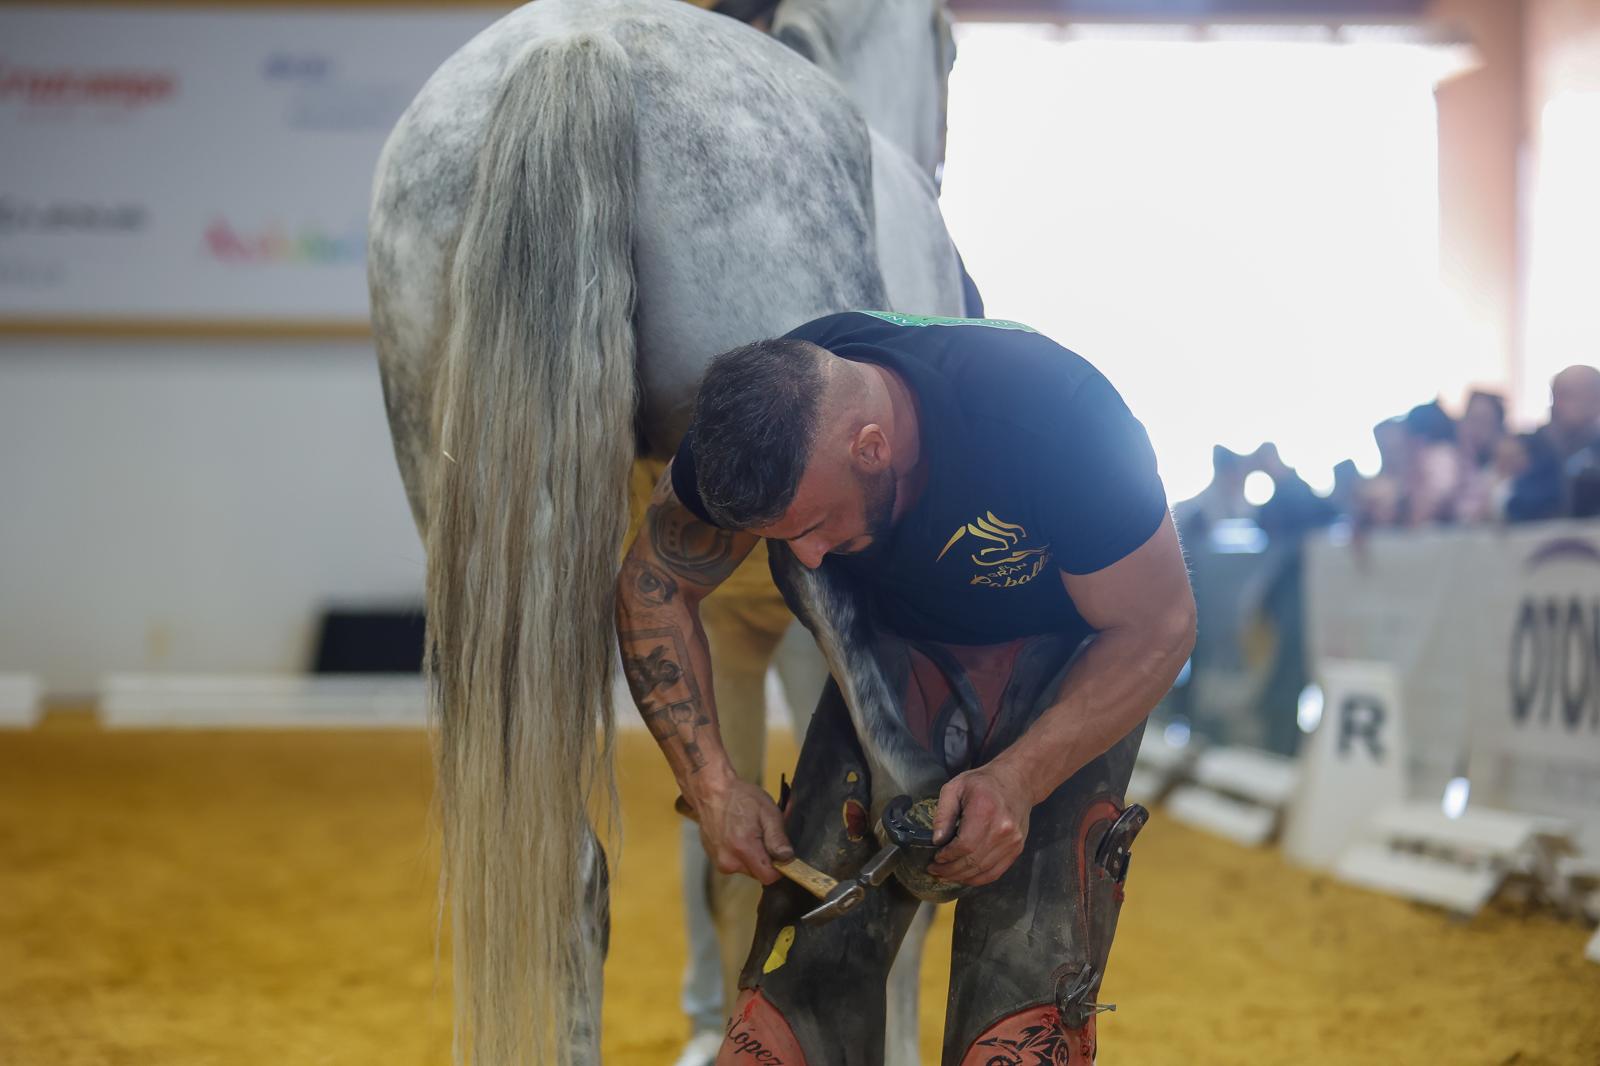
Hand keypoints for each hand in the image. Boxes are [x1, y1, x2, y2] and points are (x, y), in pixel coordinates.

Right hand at [688, 775, 793, 884]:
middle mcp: (728, 861)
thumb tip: (787, 858)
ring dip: (753, 855)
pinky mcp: (713, 859)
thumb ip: (778, 838)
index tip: (780, 852)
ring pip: (747, 868)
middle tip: (764, 835)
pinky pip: (736, 863)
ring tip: (750, 833)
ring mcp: (718, 861)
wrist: (712, 791)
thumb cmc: (740, 797)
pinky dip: (740, 853)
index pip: (768, 877)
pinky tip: (739, 835)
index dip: (779, 867)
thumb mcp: (767, 812)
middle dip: (765, 858)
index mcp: (743, 849)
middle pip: (758, 873)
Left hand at [928, 761, 1032, 885]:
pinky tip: (964, 876)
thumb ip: (943, 814)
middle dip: (950, 870)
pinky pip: (996, 872)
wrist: (1017, 782)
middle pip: (973, 861)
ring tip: (946, 875)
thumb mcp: (955, 787)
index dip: (947, 856)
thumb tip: (937, 841)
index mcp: (985, 811)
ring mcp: (1012, 842)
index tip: (935, 858)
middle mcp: (1002, 829)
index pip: (964, 845)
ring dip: (962, 877)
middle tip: (935, 870)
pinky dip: (978, 879)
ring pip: (983, 870)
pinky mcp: (1017, 849)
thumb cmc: (983, 783)